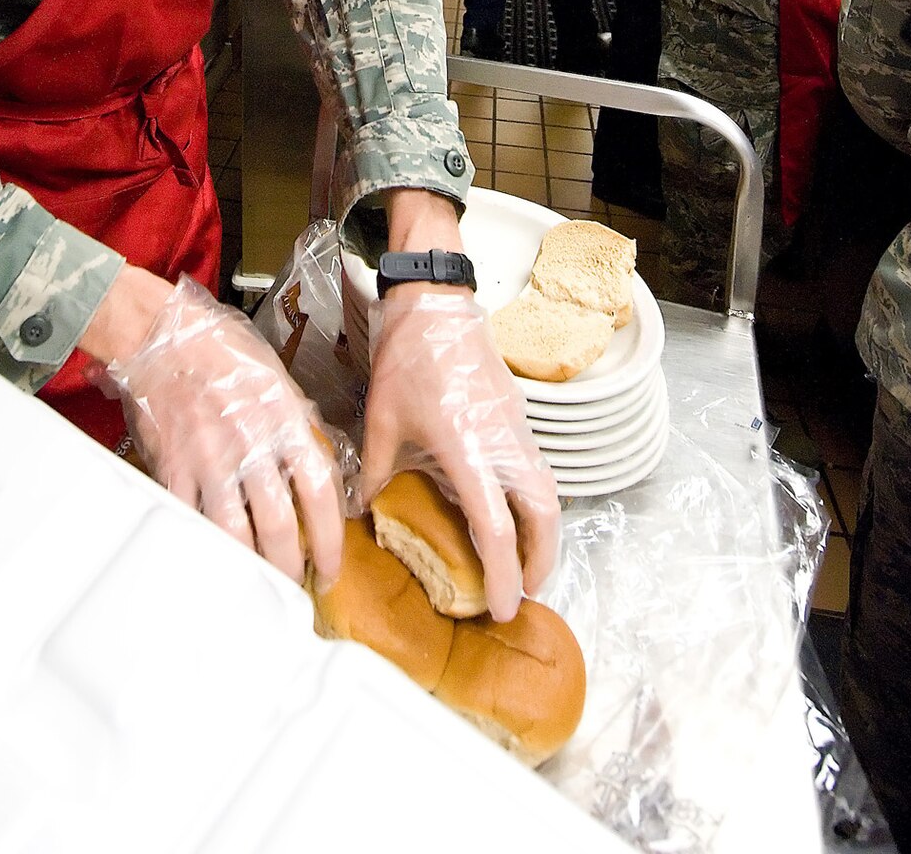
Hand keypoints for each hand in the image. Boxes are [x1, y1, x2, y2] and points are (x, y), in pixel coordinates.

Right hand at [105, 277, 344, 588]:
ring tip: (256, 585)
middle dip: (290, 569)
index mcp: (285, 422)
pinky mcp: (173, 468)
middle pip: (280, 526)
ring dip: (249, 569)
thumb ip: (300, 422)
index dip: (331, 540)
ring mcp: (209, 460)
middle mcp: (251, 445)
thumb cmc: (221, 350)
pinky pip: (188, 522)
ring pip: (234, 535)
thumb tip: (318, 458)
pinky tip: (211, 560)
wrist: (164, 336)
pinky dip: (201, 547)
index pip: (320, 492)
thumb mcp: (278, 378)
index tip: (331, 566)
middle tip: (293, 586)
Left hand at [359, 285, 559, 620]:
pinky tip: (514, 510)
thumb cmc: (407, 358)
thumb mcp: (382, 419)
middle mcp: (502, 443)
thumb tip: (362, 509)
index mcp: (467, 449)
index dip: (503, 574)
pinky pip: (537, 466)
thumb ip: (377, 470)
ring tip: (524, 561)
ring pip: (547, 490)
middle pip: (544, 514)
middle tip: (524, 591)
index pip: (497, 526)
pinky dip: (535, 498)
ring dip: (543, 531)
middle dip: (541, 559)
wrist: (435, 303)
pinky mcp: (518, 414)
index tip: (502, 607)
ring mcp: (516, 426)